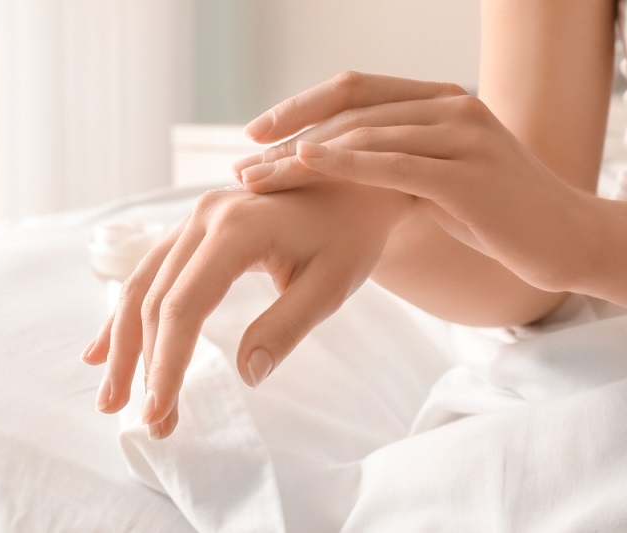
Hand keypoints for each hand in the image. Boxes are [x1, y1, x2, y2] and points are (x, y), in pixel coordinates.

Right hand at [81, 182, 411, 438]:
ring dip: (123, 345)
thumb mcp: (330, 285)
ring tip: (111, 398)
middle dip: (144, 366)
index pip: (183, 308)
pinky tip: (102, 349)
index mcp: (235, 229)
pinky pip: (150, 273)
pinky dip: (126, 313)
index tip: (159, 413)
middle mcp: (203, 217)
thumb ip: (284, 328)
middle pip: (153, 300)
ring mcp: (194, 218)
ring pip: (141, 286)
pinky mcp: (194, 228)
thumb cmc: (349, 237)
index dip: (167, 364)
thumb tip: (246, 376)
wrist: (354, 185)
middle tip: (149, 424)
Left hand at [234, 71, 598, 293]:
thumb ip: (391, 165)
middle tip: (242, 166)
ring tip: (257, 178)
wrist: (563, 239)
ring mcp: (462, 134)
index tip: (254, 134)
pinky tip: (304, 164)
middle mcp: (450, 106)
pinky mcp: (468, 173)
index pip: (355, 90)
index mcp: (439, 100)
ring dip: (301, 156)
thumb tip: (332, 176)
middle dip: (287, 137)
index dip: (299, 106)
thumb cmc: (493, 214)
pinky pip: (393, 163)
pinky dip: (344, 162)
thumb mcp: (436, 178)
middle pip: (350, 111)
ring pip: (364, 135)